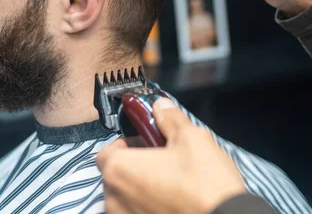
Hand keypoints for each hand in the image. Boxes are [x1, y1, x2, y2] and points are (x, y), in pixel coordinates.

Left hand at [97, 98, 245, 213]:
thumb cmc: (206, 188)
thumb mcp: (192, 139)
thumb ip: (170, 119)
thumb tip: (162, 107)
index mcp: (120, 170)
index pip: (105, 152)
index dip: (125, 143)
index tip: (144, 142)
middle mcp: (115, 199)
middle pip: (115, 176)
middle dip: (134, 167)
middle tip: (161, 161)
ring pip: (126, 199)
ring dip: (141, 190)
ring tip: (170, 184)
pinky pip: (137, 213)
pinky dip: (148, 208)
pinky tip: (173, 203)